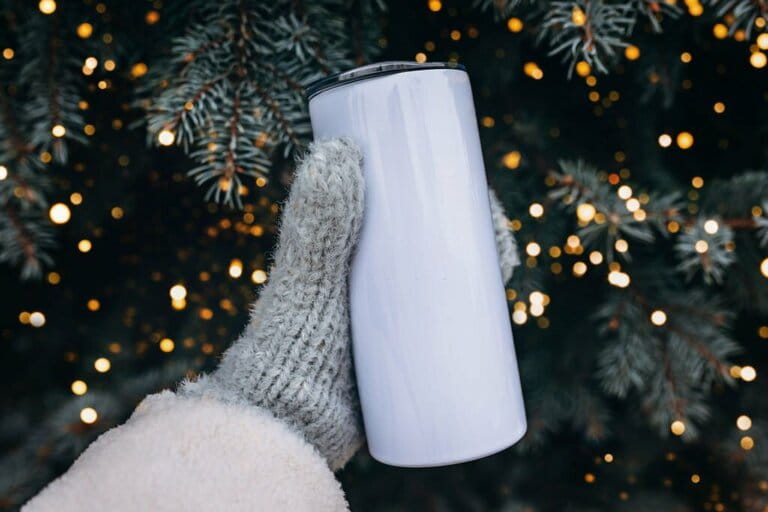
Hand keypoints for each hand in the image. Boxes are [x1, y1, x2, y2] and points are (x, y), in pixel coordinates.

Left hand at [182, 138, 518, 470]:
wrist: (286, 422)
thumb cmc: (291, 344)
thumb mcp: (308, 276)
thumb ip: (318, 219)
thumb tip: (341, 147)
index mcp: (344, 252)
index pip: (401, 211)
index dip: (444, 197)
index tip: (477, 194)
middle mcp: (368, 279)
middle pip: (431, 245)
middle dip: (473, 236)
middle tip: (499, 242)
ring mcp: (386, 317)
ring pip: (445, 284)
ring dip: (480, 273)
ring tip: (505, 271)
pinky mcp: (401, 355)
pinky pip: (446, 329)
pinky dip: (475, 320)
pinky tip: (500, 316)